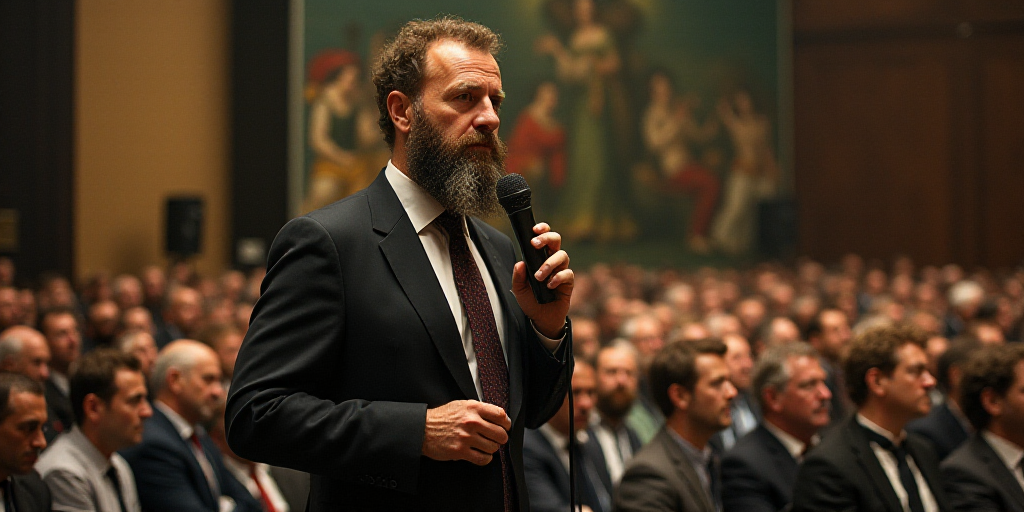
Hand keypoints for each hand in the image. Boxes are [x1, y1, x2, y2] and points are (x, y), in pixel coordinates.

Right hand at [422, 400, 510, 465]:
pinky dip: (485, 458)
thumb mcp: (461, 405)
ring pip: (493, 447)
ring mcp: (466, 437)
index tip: (505, 427)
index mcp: (473, 408)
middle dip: (501, 438)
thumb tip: (498, 417)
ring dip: (492, 449)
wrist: (422, 429)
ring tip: (485, 446)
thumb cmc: (442, 417)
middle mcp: (471, 421)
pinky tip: (481, 454)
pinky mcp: (460, 451)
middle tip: (497, 439)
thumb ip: (478, 409)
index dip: (506, 423)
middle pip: (500, 433)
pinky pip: (483, 459)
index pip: (500, 415)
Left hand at [511, 223, 572, 337]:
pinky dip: (558, 278)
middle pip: (556, 240)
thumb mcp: (519, 290)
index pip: (544, 238)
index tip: (534, 230)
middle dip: (547, 238)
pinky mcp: (568, 282)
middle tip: (535, 245)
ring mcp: (561, 270)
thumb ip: (518, 277)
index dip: (542, 230)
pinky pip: (567, 274)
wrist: (541, 318)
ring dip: (549, 264)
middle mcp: (552, 261)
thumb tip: (520, 264)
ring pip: (562, 255)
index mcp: (540, 258)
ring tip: (539, 276)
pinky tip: (549, 285)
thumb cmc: (531, 301)